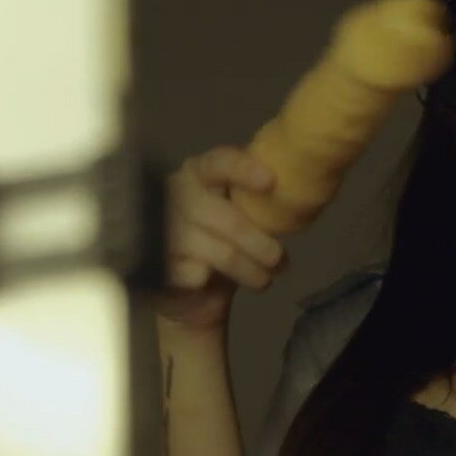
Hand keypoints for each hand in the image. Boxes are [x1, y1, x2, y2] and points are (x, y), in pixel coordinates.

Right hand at [151, 145, 289, 332]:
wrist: (193, 292)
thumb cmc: (224, 243)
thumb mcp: (241, 216)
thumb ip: (257, 201)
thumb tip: (298, 194)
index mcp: (196, 175)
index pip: (216, 163)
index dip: (242, 169)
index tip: (271, 182)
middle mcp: (174, 197)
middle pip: (220, 214)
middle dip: (256, 240)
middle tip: (279, 259)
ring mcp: (163, 231)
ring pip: (216, 250)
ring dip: (247, 269)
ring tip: (264, 280)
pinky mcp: (158, 265)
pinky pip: (194, 274)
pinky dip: (212, 281)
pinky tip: (217, 283)